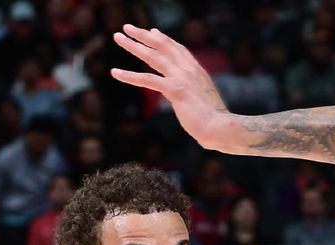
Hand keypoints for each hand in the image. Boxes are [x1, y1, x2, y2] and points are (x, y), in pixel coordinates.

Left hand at [111, 24, 230, 150]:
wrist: (219, 127)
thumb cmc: (212, 120)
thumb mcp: (202, 101)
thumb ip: (192, 94)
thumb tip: (187, 97)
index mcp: (196, 70)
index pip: (177, 49)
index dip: (163, 39)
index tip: (151, 31)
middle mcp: (189, 69)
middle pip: (162, 45)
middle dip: (143, 35)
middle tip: (127, 27)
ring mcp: (181, 77)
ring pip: (152, 56)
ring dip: (132, 45)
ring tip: (117, 37)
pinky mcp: (174, 89)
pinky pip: (147, 79)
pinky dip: (129, 75)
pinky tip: (115, 72)